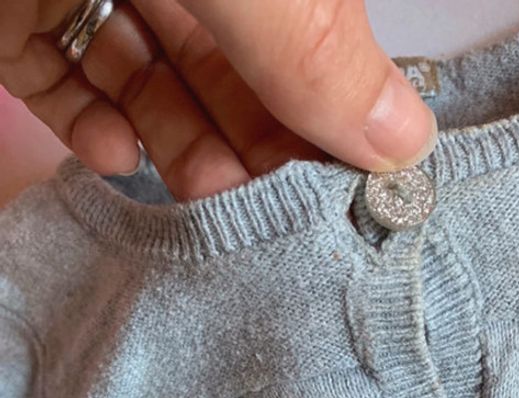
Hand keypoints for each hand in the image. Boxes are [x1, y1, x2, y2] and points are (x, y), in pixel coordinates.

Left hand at [0, 0, 437, 201]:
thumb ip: (313, 46)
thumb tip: (406, 139)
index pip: (313, 32)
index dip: (323, 108)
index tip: (325, 184)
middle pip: (234, 61)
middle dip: (247, 136)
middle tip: (250, 197)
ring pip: (151, 73)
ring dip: (176, 140)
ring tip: (189, 184)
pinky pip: (64, 69)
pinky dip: (90, 119)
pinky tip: (111, 149)